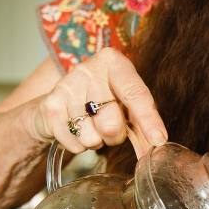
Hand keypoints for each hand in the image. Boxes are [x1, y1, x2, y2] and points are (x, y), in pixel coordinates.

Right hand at [33, 48, 167, 156]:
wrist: (59, 103)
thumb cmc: (101, 102)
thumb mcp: (125, 105)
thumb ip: (143, 125)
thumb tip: (158, 146)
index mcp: (113, 62)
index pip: (135, 93)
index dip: (148, 119)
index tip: (158, 139)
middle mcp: (88, 69)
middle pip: (110, 122)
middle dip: (115, 136)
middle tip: (112, 130)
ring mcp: (66, 86)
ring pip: (91, 136)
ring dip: (96, 141)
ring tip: (91, 127)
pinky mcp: (50, 105)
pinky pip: (74, 142)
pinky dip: (79, 145)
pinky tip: (76, 130)